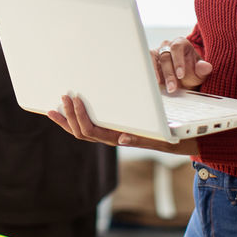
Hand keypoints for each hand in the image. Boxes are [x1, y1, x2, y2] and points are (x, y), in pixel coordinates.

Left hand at [48, 95, 197, 155]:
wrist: (180, 140)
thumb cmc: (170, 135)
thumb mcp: (159, 135)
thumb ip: (141, 137)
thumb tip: (122, 139)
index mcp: (119, 138)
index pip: (92, 130)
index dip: (80, 116)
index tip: (75, 98)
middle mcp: (111, 138)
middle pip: (81, 132)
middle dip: (69, 116)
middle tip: (63, 96)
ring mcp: (110, 135)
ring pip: (81, 131)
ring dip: (68, 119)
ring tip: (57, 106)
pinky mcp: (111, 130)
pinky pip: (89, 127)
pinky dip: (75, 120)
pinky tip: (68, 111)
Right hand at [151, 38, 212, 93]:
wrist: (183, 80)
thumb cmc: (191, 73)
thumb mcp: (199, 73)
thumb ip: (203, 69)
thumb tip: (207, 67)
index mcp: (181, 43)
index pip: (177, 48)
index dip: (178, 61)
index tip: (181, 75)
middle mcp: (168, 45)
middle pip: (165, 56)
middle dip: (169, 74)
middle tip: (173, 87)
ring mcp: (157, 52)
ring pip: (154, 59)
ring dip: (158, 74)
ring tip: (162, 87)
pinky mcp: (150, 60)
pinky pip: (146, 62)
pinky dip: (150, 72)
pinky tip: (154, 83)